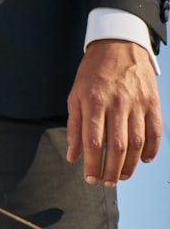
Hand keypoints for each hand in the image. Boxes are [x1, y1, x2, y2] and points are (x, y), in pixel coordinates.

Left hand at [66, 39, 160, 185]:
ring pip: (137, 142)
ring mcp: (137, 103)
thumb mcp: (75, 96)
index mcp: (93, 102)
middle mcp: (117, 103)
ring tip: (123, 176)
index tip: (90, 178)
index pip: (93, 141)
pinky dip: (152, 148)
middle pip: (117, 146)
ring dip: (131, 164)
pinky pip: (155, 130)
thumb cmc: (92, 72)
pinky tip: (145, 160)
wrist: (118, 45)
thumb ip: (74, 127)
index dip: (92, 164)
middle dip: (112, 170)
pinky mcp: (153, 101)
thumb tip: (73, 155)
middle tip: (107, 183)